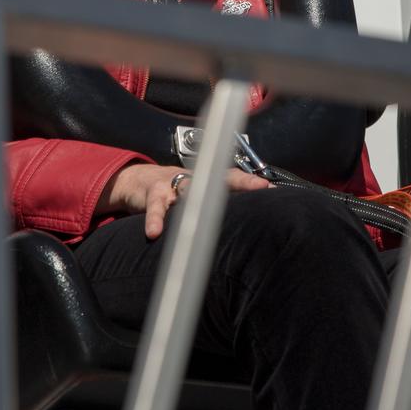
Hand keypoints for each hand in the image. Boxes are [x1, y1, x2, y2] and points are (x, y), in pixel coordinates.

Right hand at [100, 163, 271, 239]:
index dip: (252, 182)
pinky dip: (156, 220)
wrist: (139, 181)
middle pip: (219, 179)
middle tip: (259, 188)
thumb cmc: (175, 191)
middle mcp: (194, 179)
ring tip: (208, 211)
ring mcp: (174, 184)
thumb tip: (245, 221)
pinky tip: (155, 232)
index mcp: (206, 180)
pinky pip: (156, 208)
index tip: (271, 188)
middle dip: (240, 183)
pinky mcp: (153, 194)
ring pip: (188, 188)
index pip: (234, 178)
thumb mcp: (196, 196)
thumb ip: (215, 206)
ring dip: (198, 197)